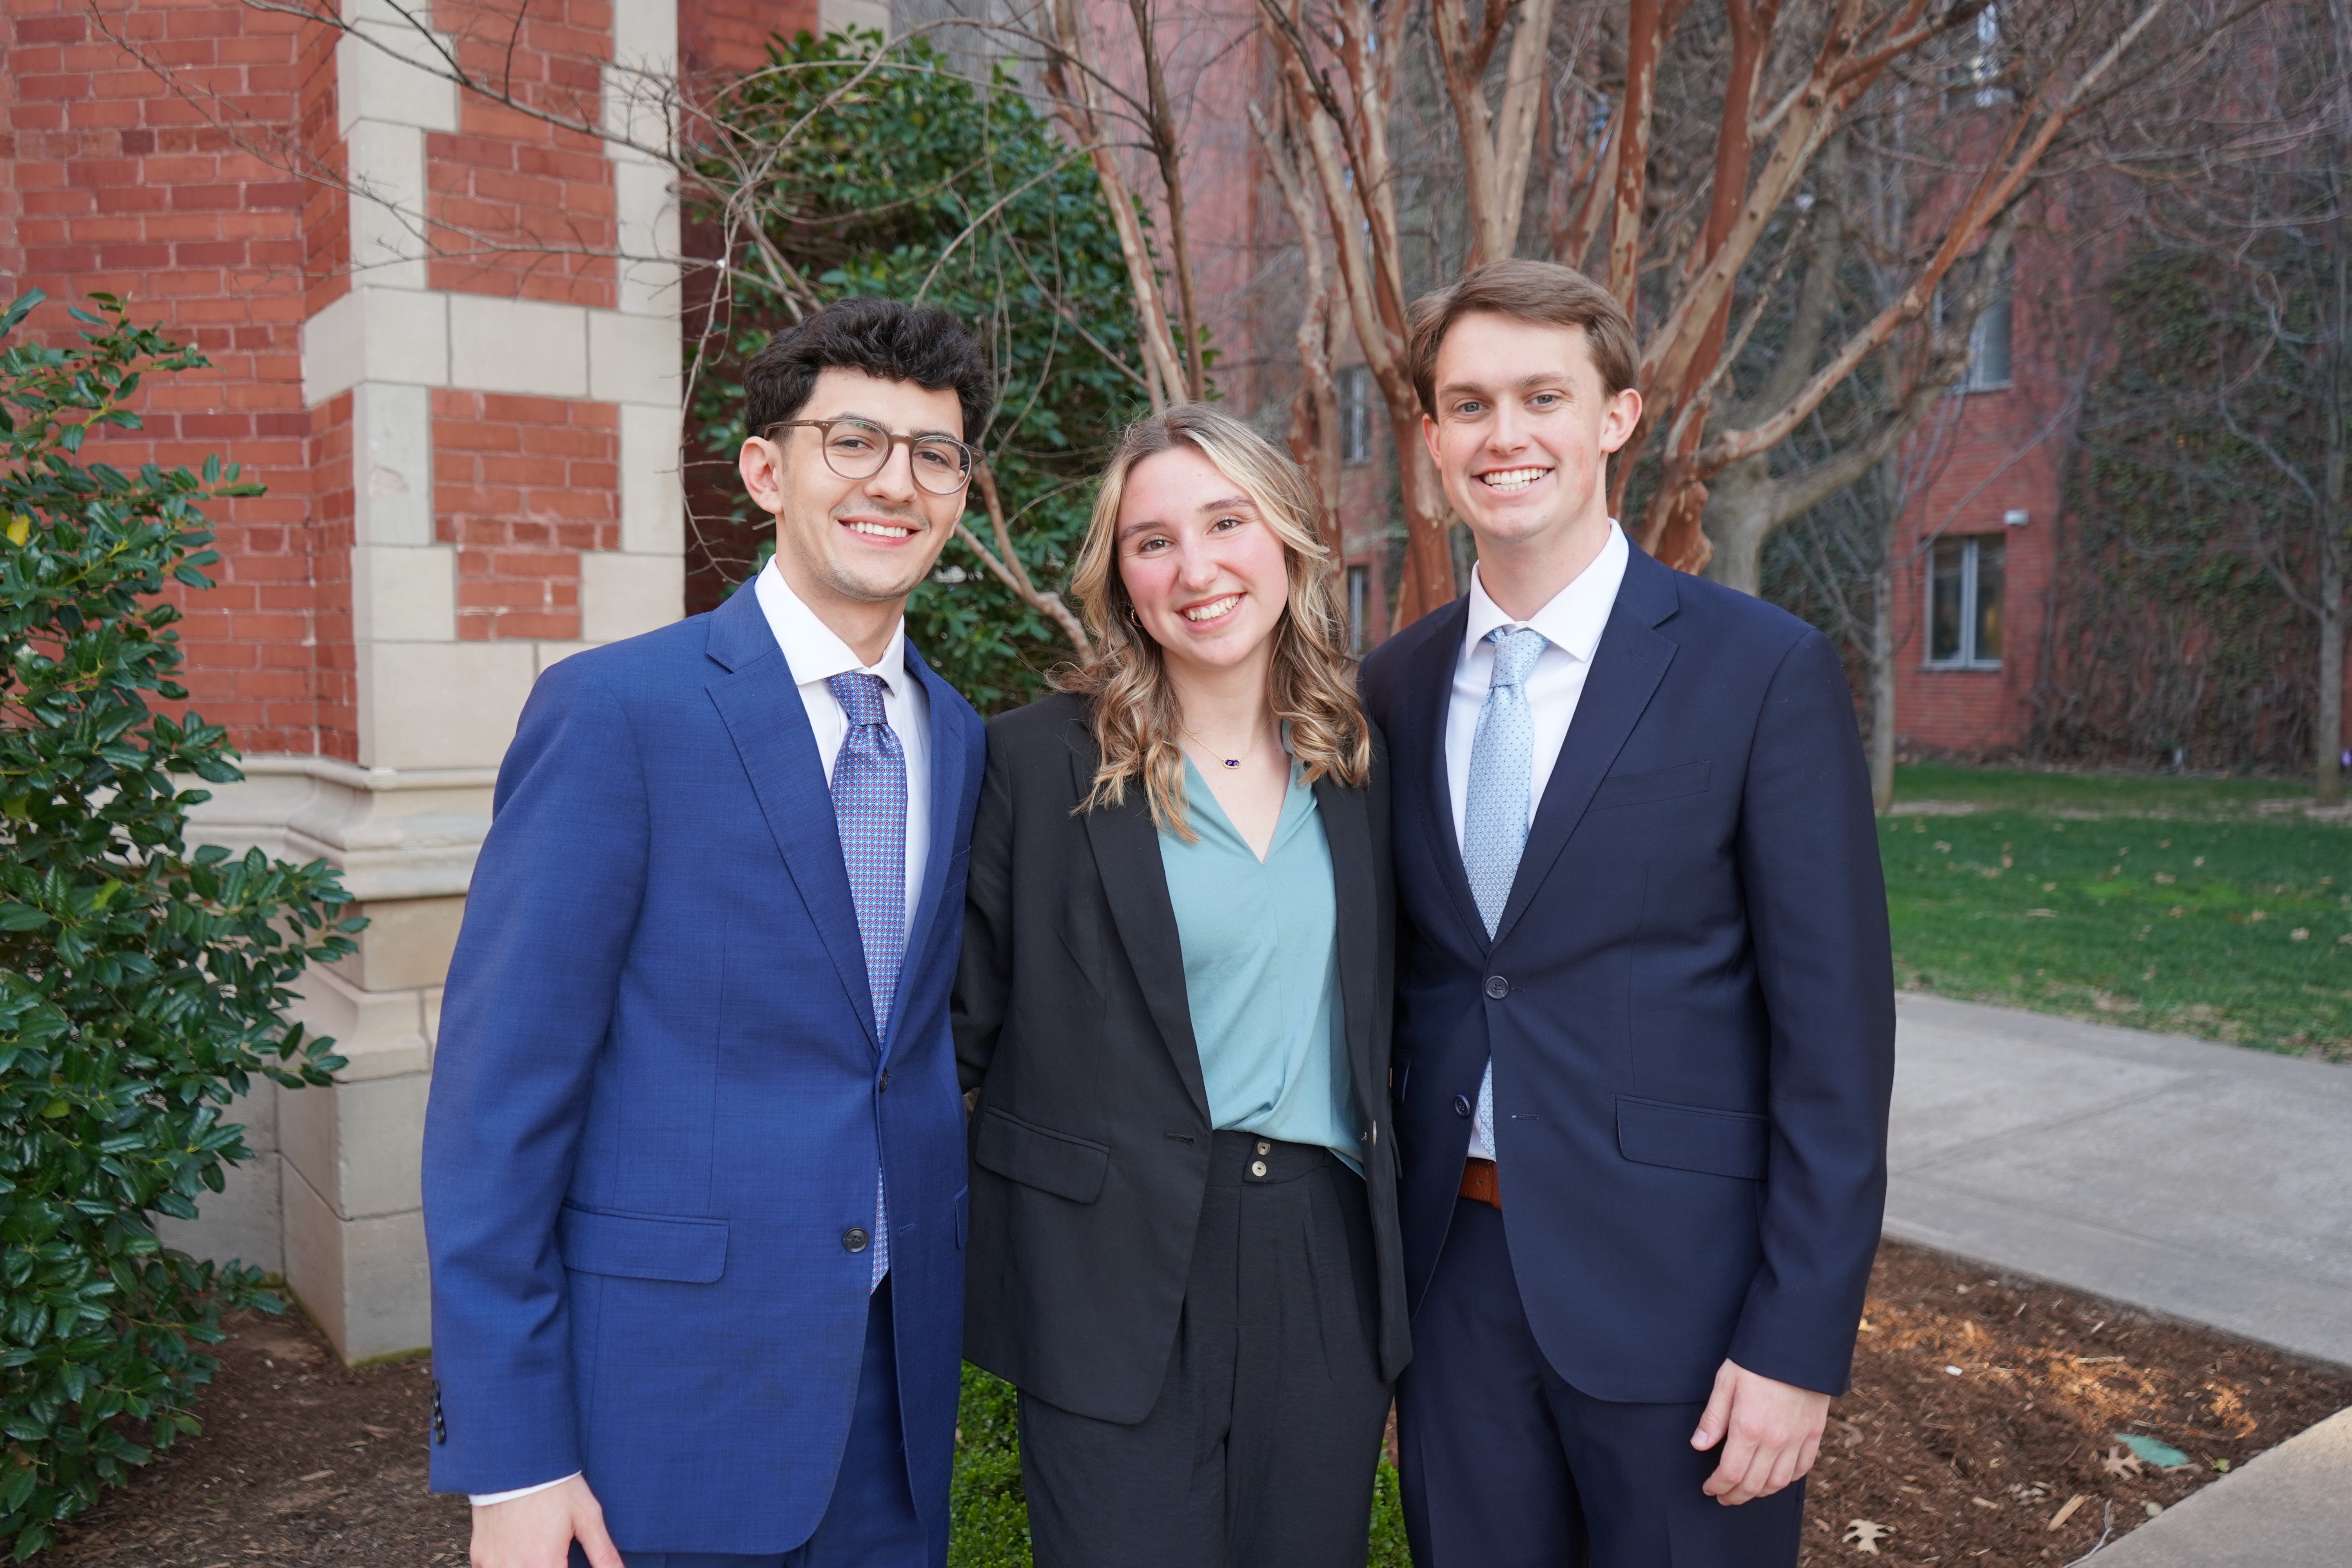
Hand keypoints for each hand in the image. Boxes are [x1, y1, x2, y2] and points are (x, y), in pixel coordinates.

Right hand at [471, 1473, 623, 1567]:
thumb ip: (603, 1554)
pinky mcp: (479, 1555)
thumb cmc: (555, 1485)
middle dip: (548, 1565)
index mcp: (543, 1563)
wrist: (516, 1458)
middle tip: (554, 1553)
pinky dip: (506, 1566)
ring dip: (528, 1565)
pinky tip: (518, 1551)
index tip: (566, 1559)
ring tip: (538, 1549)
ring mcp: (493, 1563)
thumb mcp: (587, 1516)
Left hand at [1690, 1358, 1829, 1505]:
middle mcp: (1775, 1440)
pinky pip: (1802, 1468)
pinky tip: (1776, 1478)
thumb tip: (1698, 1446)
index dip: (1718, 1486)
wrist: (1797, 1344)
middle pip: (1753, 1484)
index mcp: (1748, 1428)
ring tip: (1746, 1491)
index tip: (1709, 1488)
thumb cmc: (1755, 1360)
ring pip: (1779, 1482)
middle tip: (1724, 1497)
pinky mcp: (1814, 1433)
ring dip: (1760, 1492)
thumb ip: (1713, 1418)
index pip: (1730, 1473)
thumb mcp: (1725, 1382)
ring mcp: (1797, 1438)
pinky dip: (1788, 1479)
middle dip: (1735, 1495)